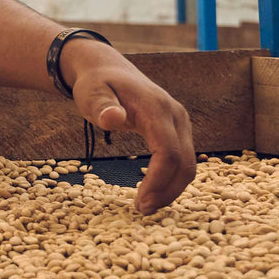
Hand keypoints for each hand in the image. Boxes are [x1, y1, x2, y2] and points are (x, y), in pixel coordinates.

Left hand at [63, 41, 196, 213]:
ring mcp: (180, 122)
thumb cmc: (97, 83)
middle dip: (167, 191)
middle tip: (141, 210)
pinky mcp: (178, 129)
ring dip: (171, 188)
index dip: (158, 180)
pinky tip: (152, 190)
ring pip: (188, 164)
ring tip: (144, 205)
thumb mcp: (90, 93)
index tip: (139, 201)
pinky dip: (171, 178)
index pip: (168, 152)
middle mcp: (176, 115)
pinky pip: (182, 159)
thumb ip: (101, 106)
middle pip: (185, 163)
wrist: (107, 69)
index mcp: (157, 108)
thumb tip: (112, 118)